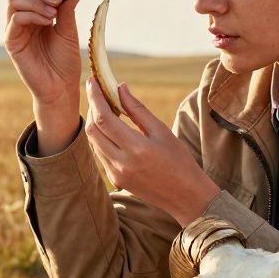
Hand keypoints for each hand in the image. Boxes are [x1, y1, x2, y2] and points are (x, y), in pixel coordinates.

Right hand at [5, 0, 82, 153]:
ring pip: (14, 0)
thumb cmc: (65, 62)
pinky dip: (31, 14)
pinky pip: (14, 19)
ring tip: (53, 14)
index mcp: (38, 13)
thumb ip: (67, 10)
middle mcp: (25, 18)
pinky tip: (47, 22)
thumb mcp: (69, 31)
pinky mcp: (11, 41)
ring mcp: (16, 29)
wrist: (61, 87)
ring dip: (36, 1)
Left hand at [84, 78, 220, 226]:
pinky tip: (109, 128)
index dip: (95, 98)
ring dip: (95, 123)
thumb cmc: (179, 160)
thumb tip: (120, 88)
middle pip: (93, 130)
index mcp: (136, 148)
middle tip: (97, 92)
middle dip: (92, 108)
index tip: (93, 81)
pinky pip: (100, 154)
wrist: (186, 196)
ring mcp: (116, 174)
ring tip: (103, 107)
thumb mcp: (161, 131)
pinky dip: (100, 138)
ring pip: (94, 142)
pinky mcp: (115, 180)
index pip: (104, 118)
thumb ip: (137, 109)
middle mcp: (121, 163)